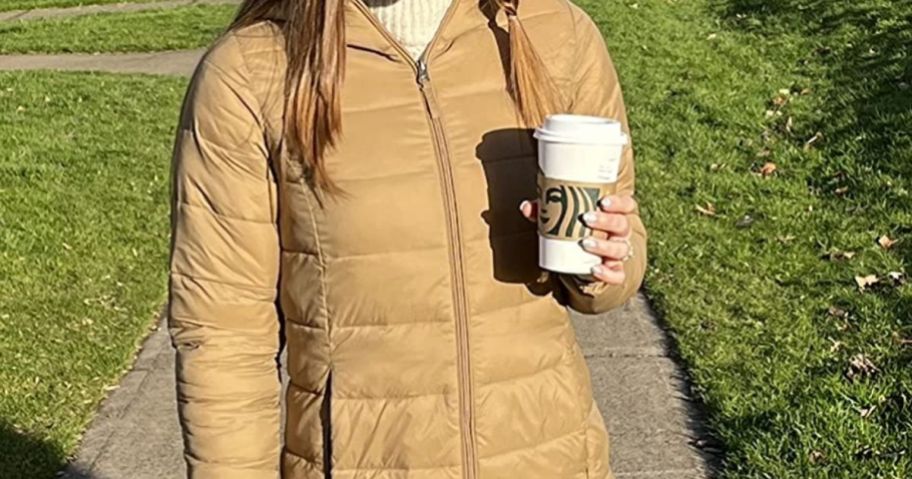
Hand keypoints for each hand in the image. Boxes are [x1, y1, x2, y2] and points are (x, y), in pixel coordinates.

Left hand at [520, 195, 636, 284]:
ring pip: (620, 248)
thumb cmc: (575, 230)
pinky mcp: (613, 271)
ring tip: (585, 242)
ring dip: (604, 245)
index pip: (627, 205)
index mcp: (613, 215)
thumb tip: (526, 207)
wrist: (581, 259)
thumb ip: (545, 211)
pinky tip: (595, 269)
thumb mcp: (562, 219)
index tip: (603, 201)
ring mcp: (618, 253)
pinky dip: (608, 273)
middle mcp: (620, 233)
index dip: (619, 202)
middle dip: (606, 221)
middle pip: (622, 225)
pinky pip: (617, 275)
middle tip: (586, 218)